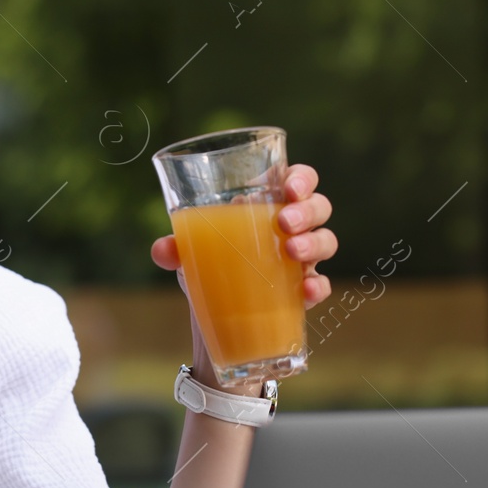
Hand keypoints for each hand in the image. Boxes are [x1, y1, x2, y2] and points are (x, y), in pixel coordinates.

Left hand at [149, 162, 337, 309]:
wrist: (214, 310)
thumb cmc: (209, 262)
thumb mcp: (190, 251)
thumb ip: (174, 247)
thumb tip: (162, 250)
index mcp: (267, 203)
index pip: (298, 178)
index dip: (302, 178)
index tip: (289, 188)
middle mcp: (292, 227)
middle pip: (318, 206)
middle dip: (307, 210)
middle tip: (284, 223)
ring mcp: (301, 258)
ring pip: (326, 240)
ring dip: (314, 243)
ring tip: (292, 252)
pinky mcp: (302, 290)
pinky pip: (321, 285)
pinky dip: (318, 286)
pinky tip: (306, 290)